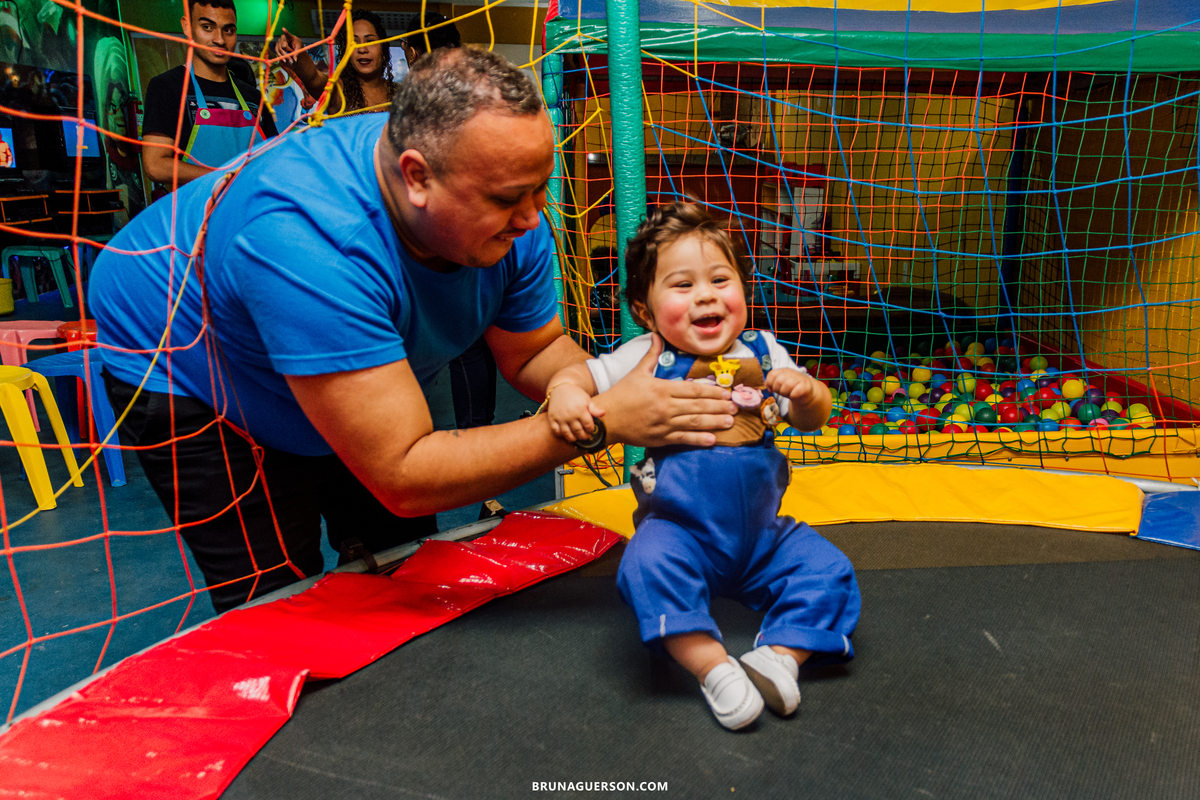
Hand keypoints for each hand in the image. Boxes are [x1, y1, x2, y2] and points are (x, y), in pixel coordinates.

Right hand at [275, 28, 301, 63]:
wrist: (294, 45)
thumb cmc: (297, 44)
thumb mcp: (299, 48)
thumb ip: (297, 53)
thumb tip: (295, 60)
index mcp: (289, 36)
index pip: (287, 34)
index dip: (285, 32)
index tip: (283, 28)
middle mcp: (282, 38)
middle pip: (283, 47)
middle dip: (287, 54)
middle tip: (292, 60)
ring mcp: (279, 41)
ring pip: (279, 50)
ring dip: (284, 56)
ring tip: (290, 61)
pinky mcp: (277, 46)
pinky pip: (277, 51)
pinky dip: (280, 56)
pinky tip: (284, 60)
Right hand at [547, 383, 603, 442]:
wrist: (561, 387)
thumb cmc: (576, 394)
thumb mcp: (587, 400)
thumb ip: (594, 409)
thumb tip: (603, 413)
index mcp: (581, 410)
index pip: (588, 426)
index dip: (591, 430)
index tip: (590, 430)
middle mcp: (570, 415)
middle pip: (578, 432)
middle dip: (583, 436)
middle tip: (585, 436)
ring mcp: (560, 418)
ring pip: (567, 434)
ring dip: (573, 438)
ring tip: (576, 437)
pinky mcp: (552, 418)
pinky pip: (556, 431)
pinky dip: (561, 434)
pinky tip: (565, 433)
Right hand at [594, 334, 736, 446]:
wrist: (606, 419)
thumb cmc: (621, 394)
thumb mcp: (637, 372)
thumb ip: (651, 355)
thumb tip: (656, 335)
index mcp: (662, 388)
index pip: (693, 390)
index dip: (712, 392)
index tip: (726, 392)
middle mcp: (665, 406)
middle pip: (698, 406)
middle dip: (719, 406)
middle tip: (735, 407)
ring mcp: (663, 424)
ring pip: (694, 423)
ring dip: (714, 422)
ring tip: (729, 421)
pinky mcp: (660, 438)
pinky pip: (683, 439)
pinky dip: (698, 439)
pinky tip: (712, 440)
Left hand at [765, 366, 830, 431]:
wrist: (807, 393)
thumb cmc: (791, 388)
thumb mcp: (779, 384)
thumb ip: (771, 383)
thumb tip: (766, 388)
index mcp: (783, 370)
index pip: (771, 374)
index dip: (770, 384)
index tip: (773, 389)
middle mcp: (791, 372)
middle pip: (778, 381)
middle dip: (778, 390)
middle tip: (783, 392)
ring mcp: (799, 378)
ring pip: (786, 386)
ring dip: (785, 393)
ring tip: (789, 393)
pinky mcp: (805, 387)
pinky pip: (794, 393)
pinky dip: (792, 396)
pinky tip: (795, 395)